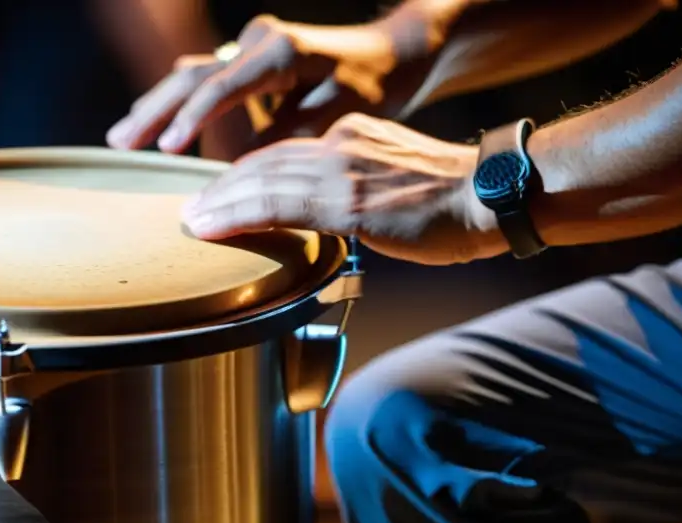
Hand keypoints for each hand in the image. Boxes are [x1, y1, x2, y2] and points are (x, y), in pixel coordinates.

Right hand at [105, 9, 443, 158]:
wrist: (393, 53)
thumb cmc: (374, 84)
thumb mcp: (340, 113)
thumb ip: (290, 137)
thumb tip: (244, 167)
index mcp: (281, 52)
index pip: (224, 85)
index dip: (193, 119)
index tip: (166, 149)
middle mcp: (259, 42)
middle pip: (193, 75)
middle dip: (155, 111)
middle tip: (120, 143)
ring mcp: (250, 47)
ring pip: (191, 75)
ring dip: (157, 107)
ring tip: (122, 139)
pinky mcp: (249, 60)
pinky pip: (203, 81)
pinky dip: (177, 106)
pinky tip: (155, 131)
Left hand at [181, 114, 507, 265]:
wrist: (492, 194)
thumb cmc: (453, 200)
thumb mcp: (395, 179)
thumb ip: (356, 189)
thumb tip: (335, 215)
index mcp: (350, 136)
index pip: (282, 153)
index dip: (244, 176)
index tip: (218, 195)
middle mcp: (339, 145)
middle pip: (263, 163)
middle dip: (221, 188)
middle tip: (190, 209)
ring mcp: (340, 170)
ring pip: (261, 181)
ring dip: (219, 202)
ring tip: (190, 220)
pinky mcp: (346, 201)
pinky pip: (277, 204)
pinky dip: (237, 215)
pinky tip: (210, 226)